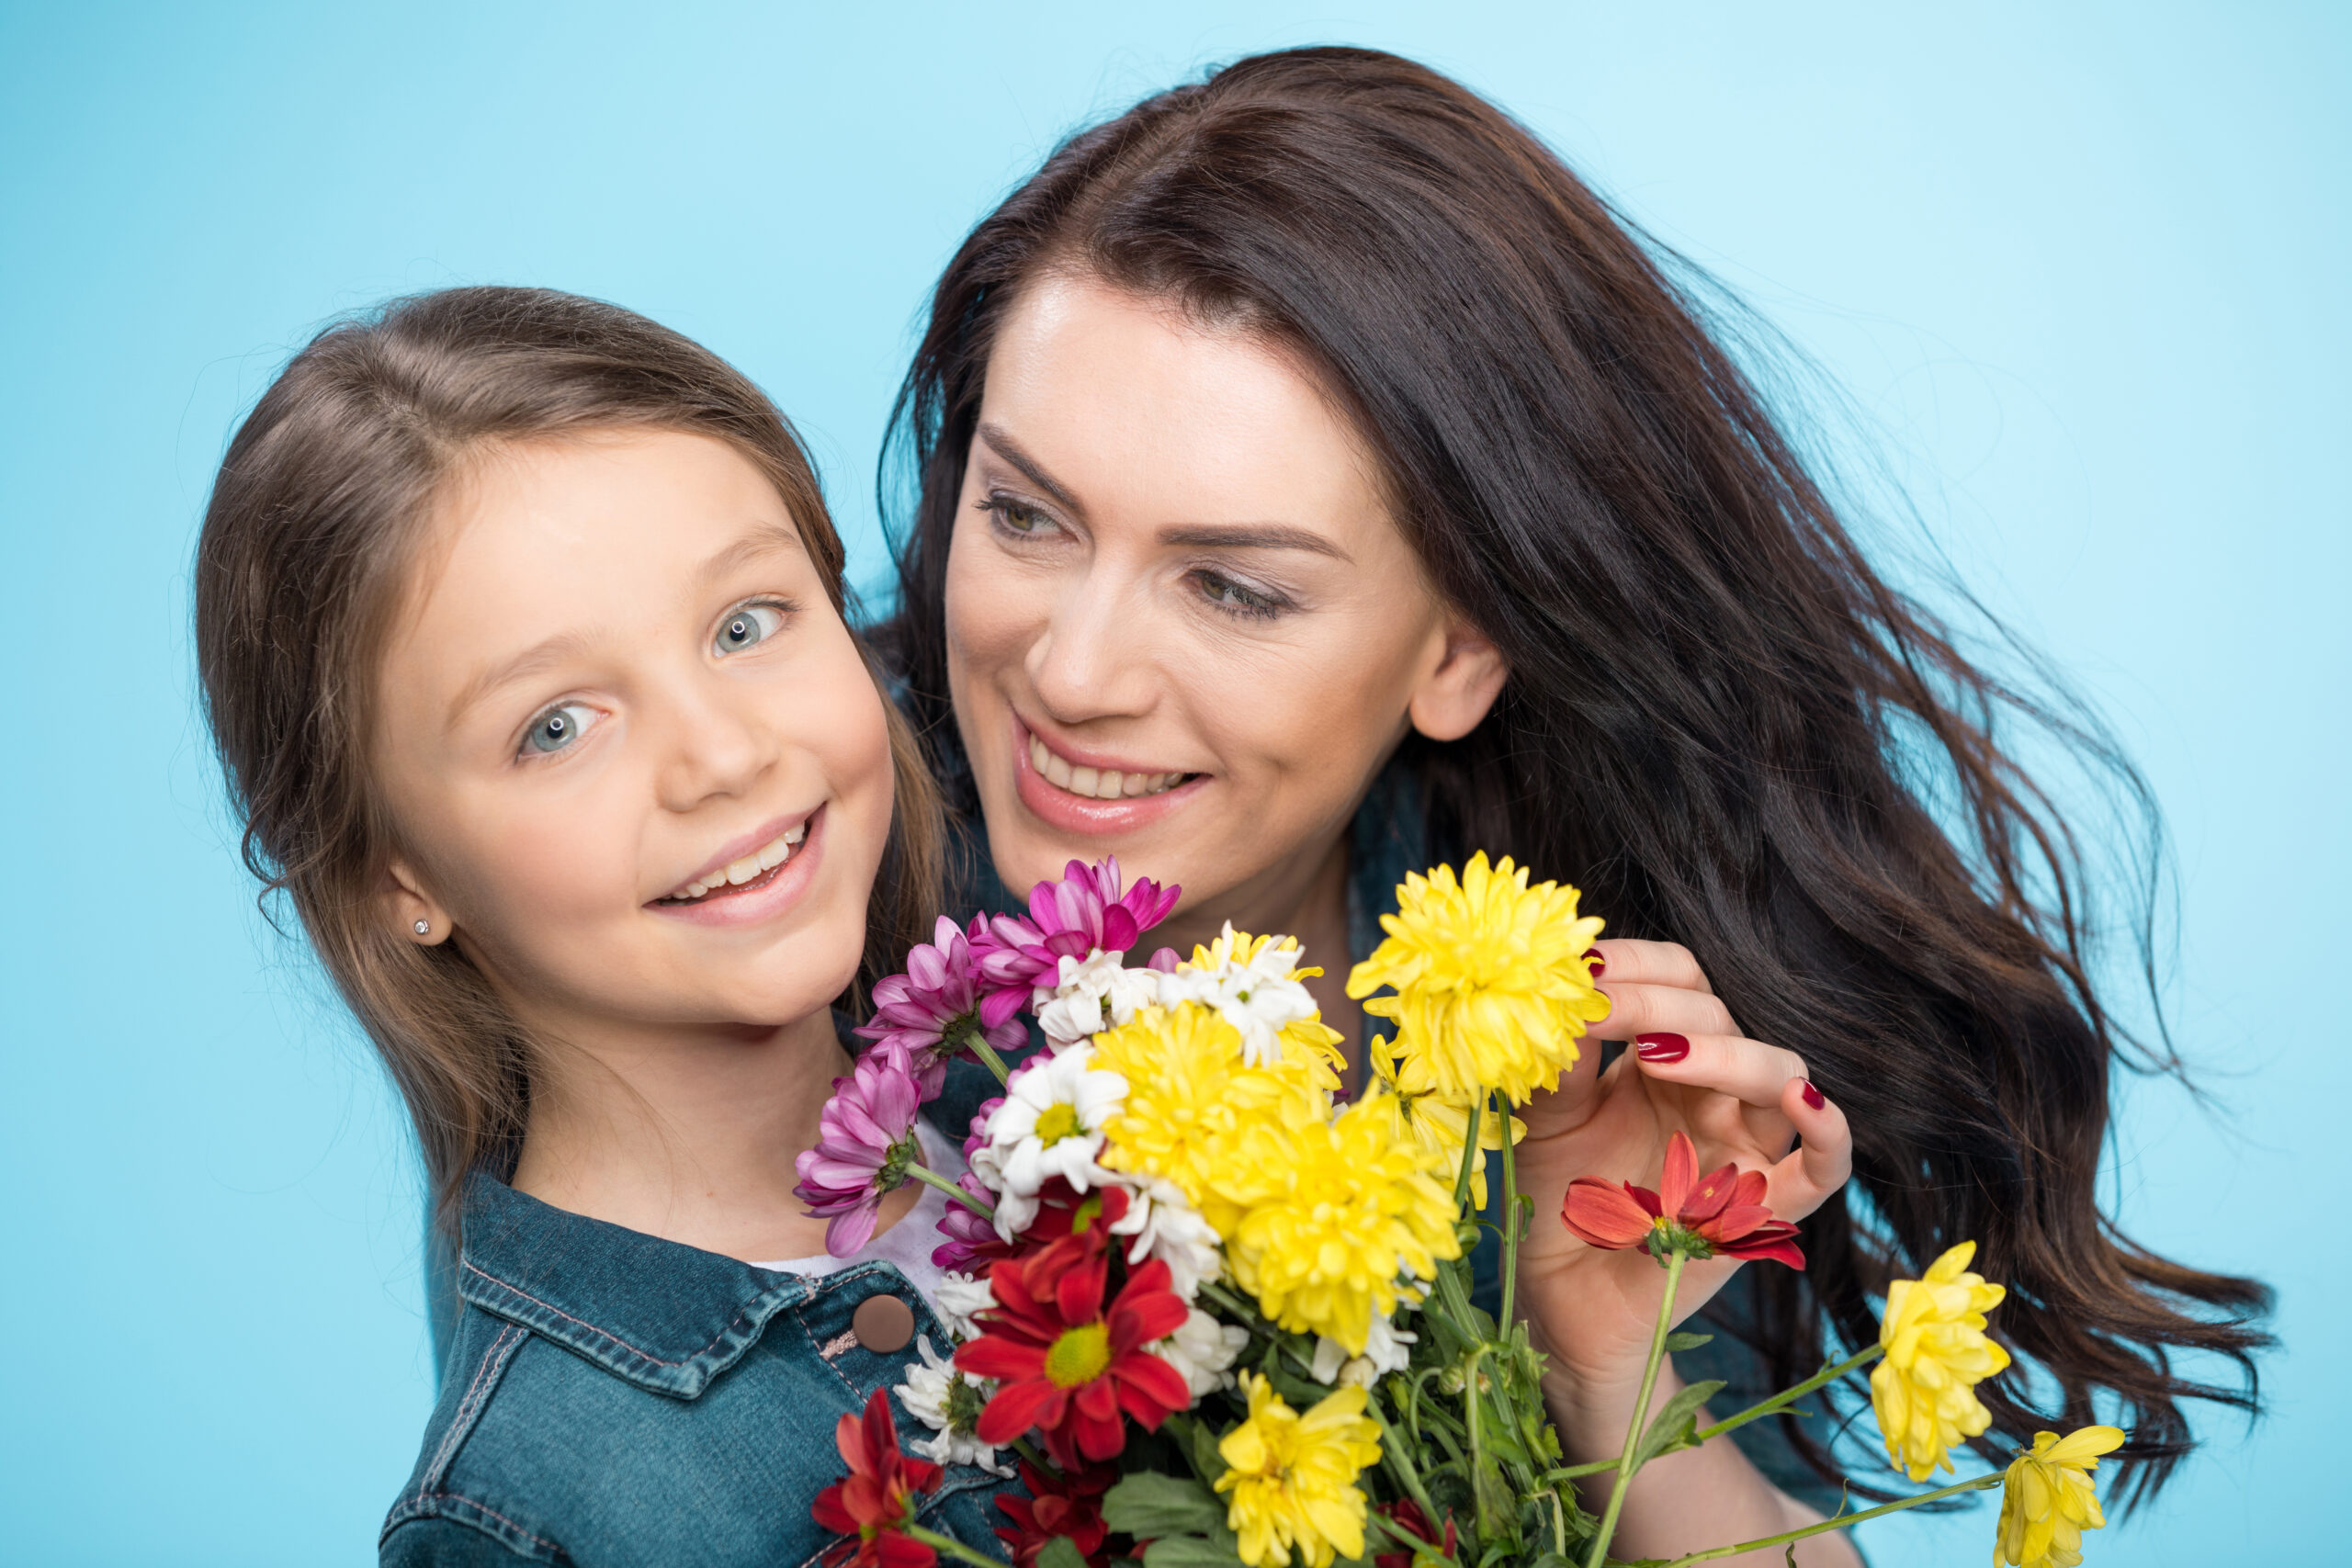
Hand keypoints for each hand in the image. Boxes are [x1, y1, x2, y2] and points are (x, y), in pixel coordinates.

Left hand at [1508, 939, 1852, 1407]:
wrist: (1560, 1298)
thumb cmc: (1557, 1199)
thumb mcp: (1545, 1116)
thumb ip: (1560, 1059)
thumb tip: (1565, 992)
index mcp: (1661, 1059)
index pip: (1679, 980)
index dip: (1638, 965)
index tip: (1580, 968)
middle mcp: (1710, 1093)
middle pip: (1720, 1017)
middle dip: (1657, 1005)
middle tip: (1597, 1011)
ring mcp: (1743, 1148)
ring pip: (1780, 1071)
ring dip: (1726, 1053)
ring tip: (1658, 1056)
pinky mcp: (1763, 1211)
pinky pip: (1824, 1167)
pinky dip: (1828, 1130)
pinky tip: (1801, 1101)